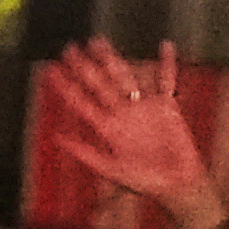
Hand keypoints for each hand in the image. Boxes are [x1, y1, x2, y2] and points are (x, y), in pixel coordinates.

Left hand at [53, 39, 225, 226]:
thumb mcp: (113, 170)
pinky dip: (168, 65)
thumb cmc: (145, 182)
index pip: (81, 102)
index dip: (66, 87)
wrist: (177, 186)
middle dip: (85, 67)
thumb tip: (57, 138)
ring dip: (112, 60)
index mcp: (108, 128)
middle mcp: (123, 113)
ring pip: (125, 77)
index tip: (50, 70)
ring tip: (99, 42)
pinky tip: (166, 46)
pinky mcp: (167, 108)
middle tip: (70, 48)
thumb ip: (86, 153)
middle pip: (99, 84)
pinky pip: (167, 82)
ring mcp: (144, 108)